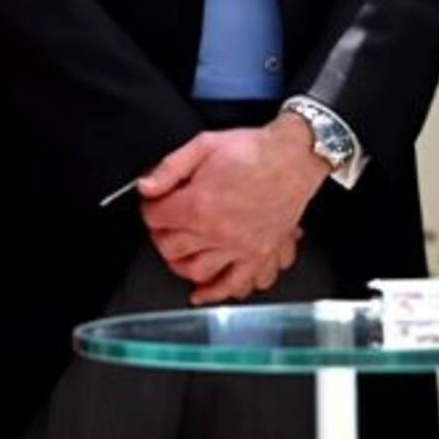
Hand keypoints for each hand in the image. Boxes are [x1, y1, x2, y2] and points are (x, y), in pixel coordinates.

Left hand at [137, 116, 328, 294]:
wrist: (292, 158)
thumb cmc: (253, 150)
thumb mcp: (203, 145)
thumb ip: (170, 167)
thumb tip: (146, 185)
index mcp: (199, 205)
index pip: (157, 218)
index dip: (150, 208)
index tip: (153, 204)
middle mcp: (219, 232)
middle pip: (172, 249)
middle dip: (161, 237)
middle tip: (163, 227)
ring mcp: (241, 248)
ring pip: (199, 273)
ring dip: (182, 267)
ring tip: (178, 257)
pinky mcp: (261, 254)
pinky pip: (238, 284)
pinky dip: (220, 293)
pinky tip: (207, 291)